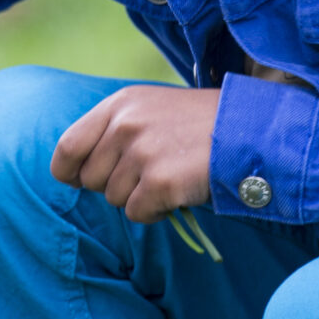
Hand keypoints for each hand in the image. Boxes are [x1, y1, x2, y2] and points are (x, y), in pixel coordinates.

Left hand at [51, 86, 220, 222]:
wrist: (250, 131)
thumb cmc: (199, 124)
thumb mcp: (150, 110)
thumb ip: (114, 131)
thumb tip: (77, 172)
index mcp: (118, 105)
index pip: (67, 147)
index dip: (68, 171)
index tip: (76, 181)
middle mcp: (124, 126)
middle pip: (90, 179)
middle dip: (114, 185)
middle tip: (148, 175)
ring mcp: (142, 153)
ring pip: (113, 198)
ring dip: (138, 198)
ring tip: (168, 178)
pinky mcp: (160, 181)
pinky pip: (136, 213)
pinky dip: (154, 212)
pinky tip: (175, 194)